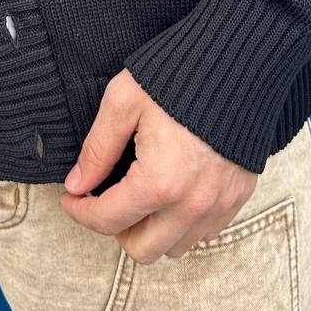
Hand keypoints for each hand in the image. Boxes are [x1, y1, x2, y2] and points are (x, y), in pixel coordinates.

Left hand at [60, 68, 257, 263]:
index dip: (79, 211)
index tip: (72, 197)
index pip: (107, 221)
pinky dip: (183, 221)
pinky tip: (172, 188)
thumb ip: (97, 148)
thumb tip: (77, 184)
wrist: (239, 61)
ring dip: (151, 228)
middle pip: (140, 249)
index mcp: (159, 183)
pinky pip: (204, 232)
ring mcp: (219, 205)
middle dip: (115, 226)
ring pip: (174, 246)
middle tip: (108, 195)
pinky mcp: (238, 197)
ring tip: (141, 192)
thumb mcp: (124, 100)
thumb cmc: (178, 75)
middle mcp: (192, 205)